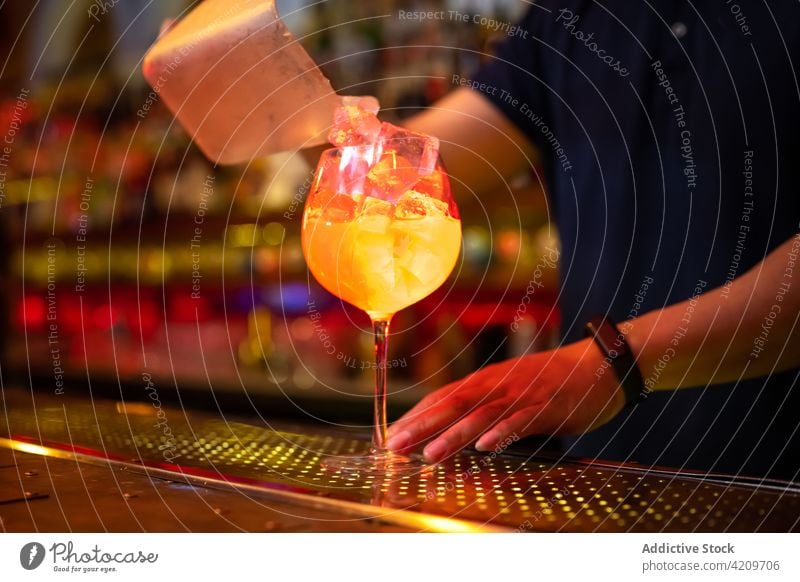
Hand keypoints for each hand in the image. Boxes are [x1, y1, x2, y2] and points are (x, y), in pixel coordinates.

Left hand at [386, 338, 624, 462]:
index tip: (389, 436)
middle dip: (421, 426)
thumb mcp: (509, 391)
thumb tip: (452, 430)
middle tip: (393, 446)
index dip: (415, 417)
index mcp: (485, 383)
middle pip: (452, 405)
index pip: (441, 398)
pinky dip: (503, 432)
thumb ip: (482, 407)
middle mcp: (497, 385)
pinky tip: (485, 446)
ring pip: (481, 415)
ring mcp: (521, 395)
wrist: (597, 365)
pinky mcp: (546, 406)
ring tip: (429, 454)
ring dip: (454, 435)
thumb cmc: (549, 383)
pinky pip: (521, 421)